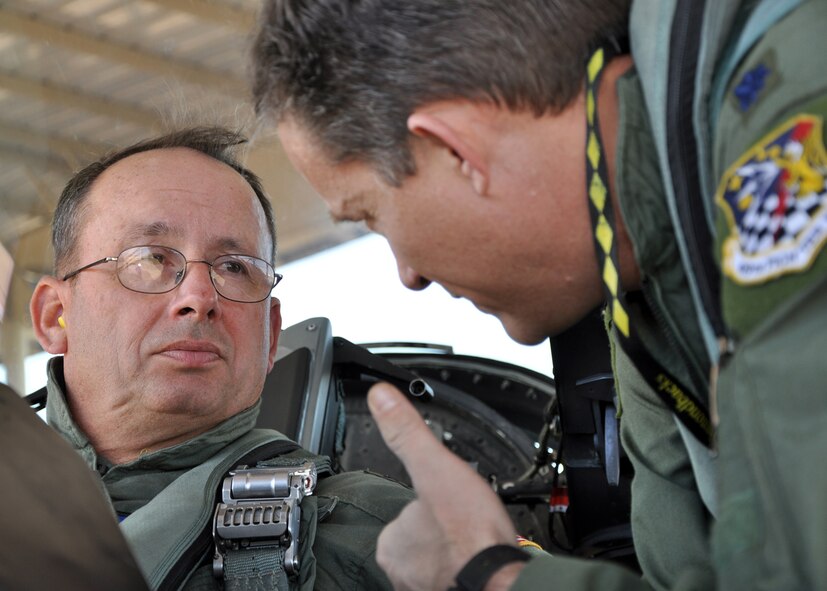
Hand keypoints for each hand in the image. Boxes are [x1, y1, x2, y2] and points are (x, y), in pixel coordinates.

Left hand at [368, 383, 523, 590]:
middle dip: (441, 529)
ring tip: (474, 539)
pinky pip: (453, 578)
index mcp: (392, 541)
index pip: (404, 514)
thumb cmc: (469, 533)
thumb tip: (380, 397)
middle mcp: (401, 572)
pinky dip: (465, 569)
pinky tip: (479, 559)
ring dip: (454, 549)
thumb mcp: (434, 467)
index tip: (447, 504)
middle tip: (464, 520)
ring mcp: (423, 588)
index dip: (429, 504)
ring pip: (437, 560)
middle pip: (421, 538)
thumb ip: (406, 432)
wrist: (500, 581)